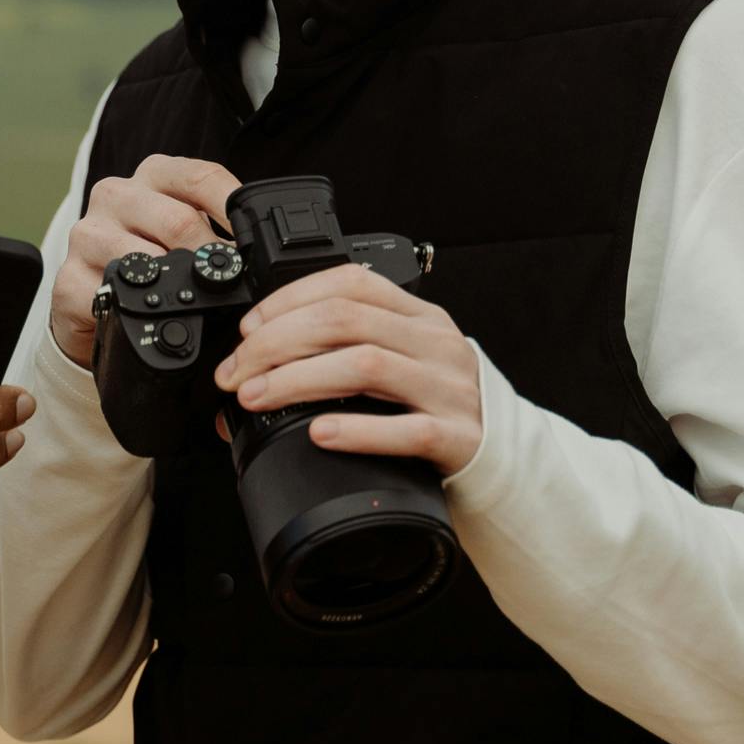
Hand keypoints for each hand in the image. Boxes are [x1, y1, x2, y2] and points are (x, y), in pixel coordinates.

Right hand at [50, 154, 242, 368]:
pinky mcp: (69, 278)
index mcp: (152, 175)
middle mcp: (116, 195)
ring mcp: (88, 234)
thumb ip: (216, 228)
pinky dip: (141, 311)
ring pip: (149, 259)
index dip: (234, 207)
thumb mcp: (184, 230)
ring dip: (179, 287)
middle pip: (179, 221)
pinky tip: (154, 316)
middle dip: (212, 259)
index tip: (257, 239)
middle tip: (232, 285)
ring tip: (197, 302)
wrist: (91, 297)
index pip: (201, 176)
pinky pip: (114, 294)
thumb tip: (259, 251)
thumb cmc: (149, 257)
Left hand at [213, 266, 482, 475]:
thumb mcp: (404, 363)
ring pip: (366, 365)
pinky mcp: (458, 438)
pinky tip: (319, 433)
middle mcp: (435, 343)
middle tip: (237, 373)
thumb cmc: (439, 408)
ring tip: (257, 397)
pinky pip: (405, 429)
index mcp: (419, 316)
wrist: (507, 460)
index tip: (248, 330)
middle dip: (276, 343)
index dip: (289, 300)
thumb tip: (257, 370)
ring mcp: (449, 389)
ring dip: (298, 379)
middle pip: (345, 320)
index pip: (349, 283)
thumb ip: (347, 351)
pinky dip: (356, 429)